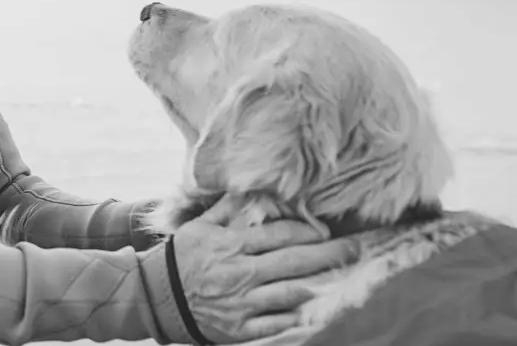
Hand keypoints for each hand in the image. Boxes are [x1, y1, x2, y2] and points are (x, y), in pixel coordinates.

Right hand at [169, 197, 361, 343]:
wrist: (159, 297)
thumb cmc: (183, 257)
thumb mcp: (200, 226)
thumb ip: (229, 208)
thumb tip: (255, 189)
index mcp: (232, 245)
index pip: (280, 235)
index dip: (309, 231)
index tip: (326, 230)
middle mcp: (241, 272)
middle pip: (295, 261)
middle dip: (330, 254)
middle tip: (357, 249)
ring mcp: (242, 302)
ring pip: (291, 292)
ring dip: (320, 284)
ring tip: (344, 277)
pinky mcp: (241, 328)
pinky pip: (277, 323)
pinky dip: (299, 316)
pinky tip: (318, 309)